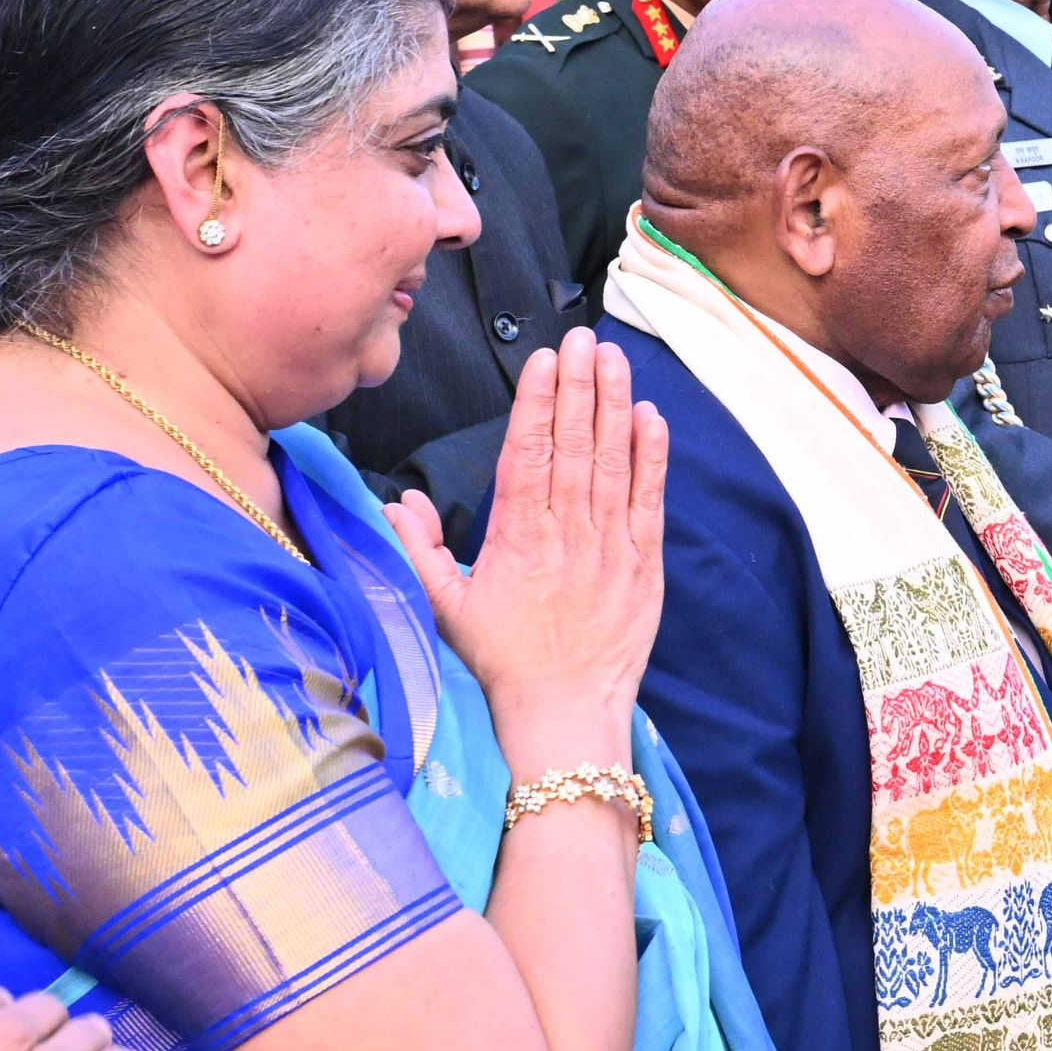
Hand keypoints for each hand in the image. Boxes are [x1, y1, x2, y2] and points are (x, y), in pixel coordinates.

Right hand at [397, 330, 664, 778]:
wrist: (564, 712)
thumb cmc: (502, 662)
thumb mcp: (444, 608)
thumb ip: (417, 551)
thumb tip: (398, 502)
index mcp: (517, 537)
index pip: (529, 452)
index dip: (538, 401)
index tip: (544, 359)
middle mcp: (567, 533)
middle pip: (575, 443)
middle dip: (579, 385)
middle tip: (584, 338)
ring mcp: (609, 545)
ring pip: (613, 460)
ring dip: (615, 405)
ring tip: (615, 359)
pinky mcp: (643, 563)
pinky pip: (649, 498)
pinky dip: (652, 455)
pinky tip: (651, 416)